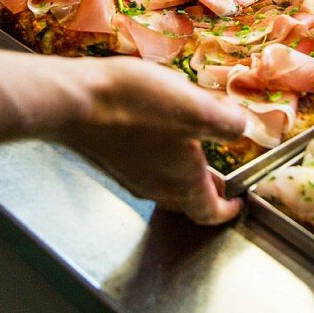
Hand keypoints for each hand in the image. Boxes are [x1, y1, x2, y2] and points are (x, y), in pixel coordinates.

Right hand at [57, 57, 248, 224]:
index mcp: (182, 182)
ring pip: (165, 183)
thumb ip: (226, 121)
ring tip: (193, 149)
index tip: (238, 202)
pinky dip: (161, 157)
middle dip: (206, 190)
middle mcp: (154, 185)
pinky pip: (144, 165)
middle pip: (187, 200)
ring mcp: (128, 172)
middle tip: (220, 176)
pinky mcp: (110, 156)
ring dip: (183, 172)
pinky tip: (159, 129)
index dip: (228, 210)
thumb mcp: (195, 108)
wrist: (74, 100)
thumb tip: (239, 126)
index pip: (210, 212)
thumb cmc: (134, 107)